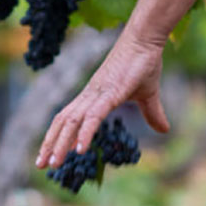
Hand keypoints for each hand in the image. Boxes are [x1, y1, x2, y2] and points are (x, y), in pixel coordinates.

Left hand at [35, 34, 170, 168]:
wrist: (145, 39)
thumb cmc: (144, 63)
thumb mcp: (149, 96)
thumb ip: (153, 114)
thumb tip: (164, 130)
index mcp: (93, 97)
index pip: (67, 119)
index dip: (56, 136)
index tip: (48, 155)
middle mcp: (89, 96)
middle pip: (62, 122)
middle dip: (50, 145)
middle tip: (41, 166)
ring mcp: (97, 94)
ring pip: (71, 122)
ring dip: (60, 144)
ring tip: (52, 164)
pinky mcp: (109, 92)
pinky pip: (94, 116)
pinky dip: (84, 133)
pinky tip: (80, 150)